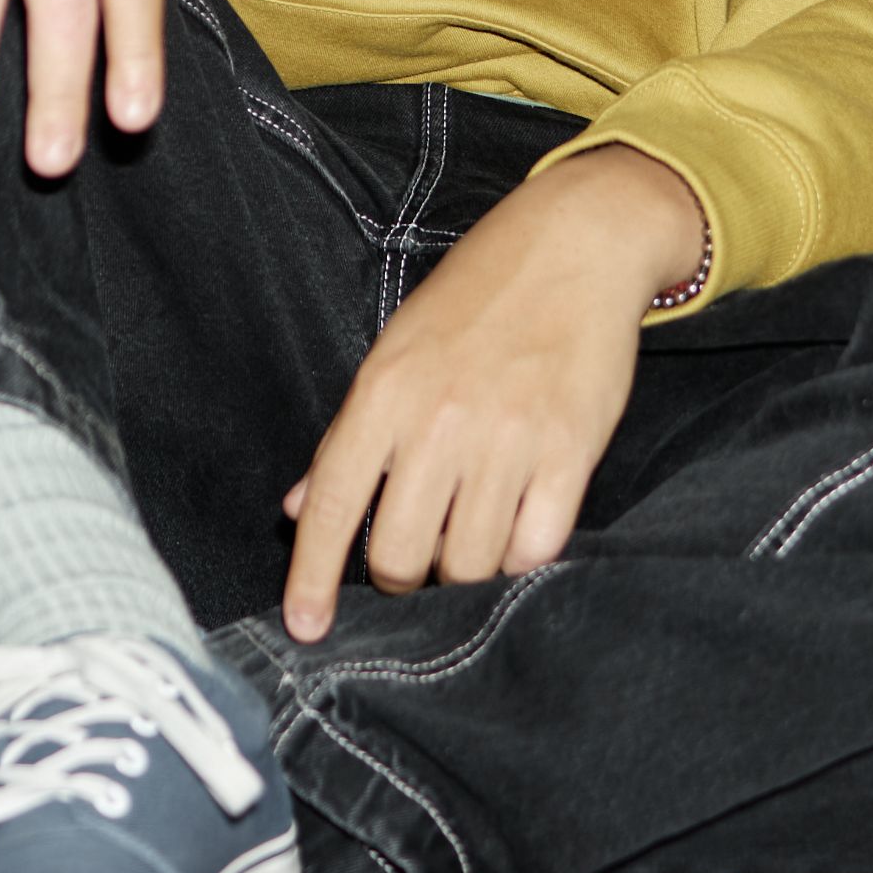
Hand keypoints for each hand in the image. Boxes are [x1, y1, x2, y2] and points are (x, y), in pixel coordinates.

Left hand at [278, 145, 700, 640]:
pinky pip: (535, 547)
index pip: (332, 507)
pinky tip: (518, 533)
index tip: (307, 629)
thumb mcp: (394, 351)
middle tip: (417, 562)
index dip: (312, 578)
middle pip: (399, 557)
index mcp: (383, 393)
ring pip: (467, 563)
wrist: (575, 243)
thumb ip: (348, 437)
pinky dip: (521, 558)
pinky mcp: (571, 449)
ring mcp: (507, 437)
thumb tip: (298, 508)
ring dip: (464, 573)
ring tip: (470, 541)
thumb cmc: (477, 297)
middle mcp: (439, 419)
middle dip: (402, 580)